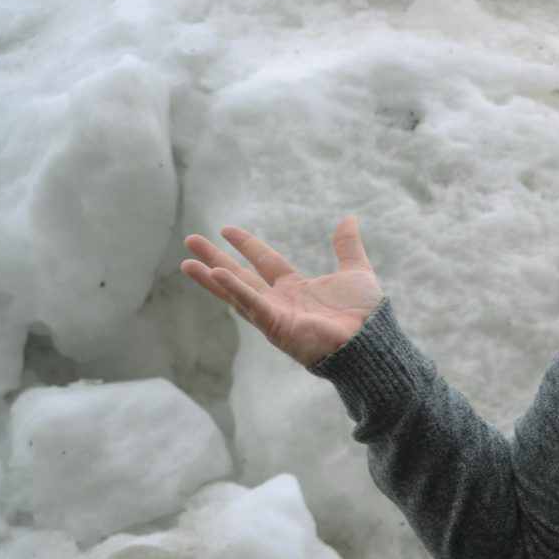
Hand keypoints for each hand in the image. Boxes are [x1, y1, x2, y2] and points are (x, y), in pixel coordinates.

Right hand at [181, 215, 383, 365]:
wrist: (371, 340)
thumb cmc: (365, 313)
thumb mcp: (355, 271)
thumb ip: (348, 246)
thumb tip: (349, 218)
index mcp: (295, 288)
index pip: (264, 261)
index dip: (246, 244)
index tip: (225, 229)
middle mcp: (279, 301)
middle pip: (240, 275)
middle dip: (214, 259)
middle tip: (190, 241)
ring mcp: (275, 315)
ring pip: (236, 292)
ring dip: (212, 278)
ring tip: (187, 263)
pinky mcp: (276, 326)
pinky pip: (252, 305)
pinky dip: (235, 290)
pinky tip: (217, 274)